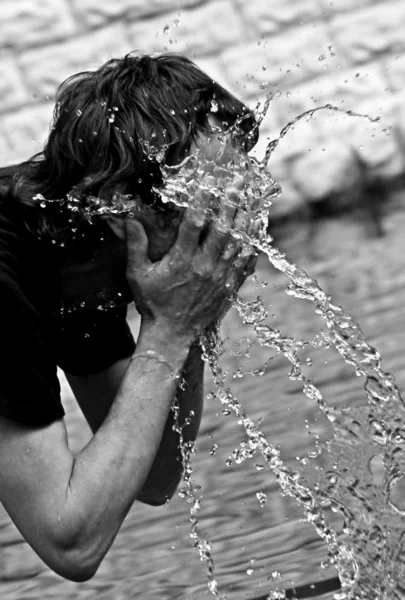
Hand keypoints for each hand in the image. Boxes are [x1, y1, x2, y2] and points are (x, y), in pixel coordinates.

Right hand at [125, 181, 255, 340]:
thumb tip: (130, 218)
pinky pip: (245, 262)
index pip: (194, 222)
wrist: (173, 334)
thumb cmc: (153, 303)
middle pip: (221, 228)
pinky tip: (256, 229)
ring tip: (250, 199)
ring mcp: (219, 277)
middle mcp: (203, 266)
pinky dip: (252, 244)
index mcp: (181, 260)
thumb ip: (135, 246)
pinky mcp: (228, 287)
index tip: (209, 181)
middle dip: (230, 203)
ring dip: (244, 219)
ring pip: (236, 242)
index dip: (203, 199)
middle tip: (238, 182)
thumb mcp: (137, 275)